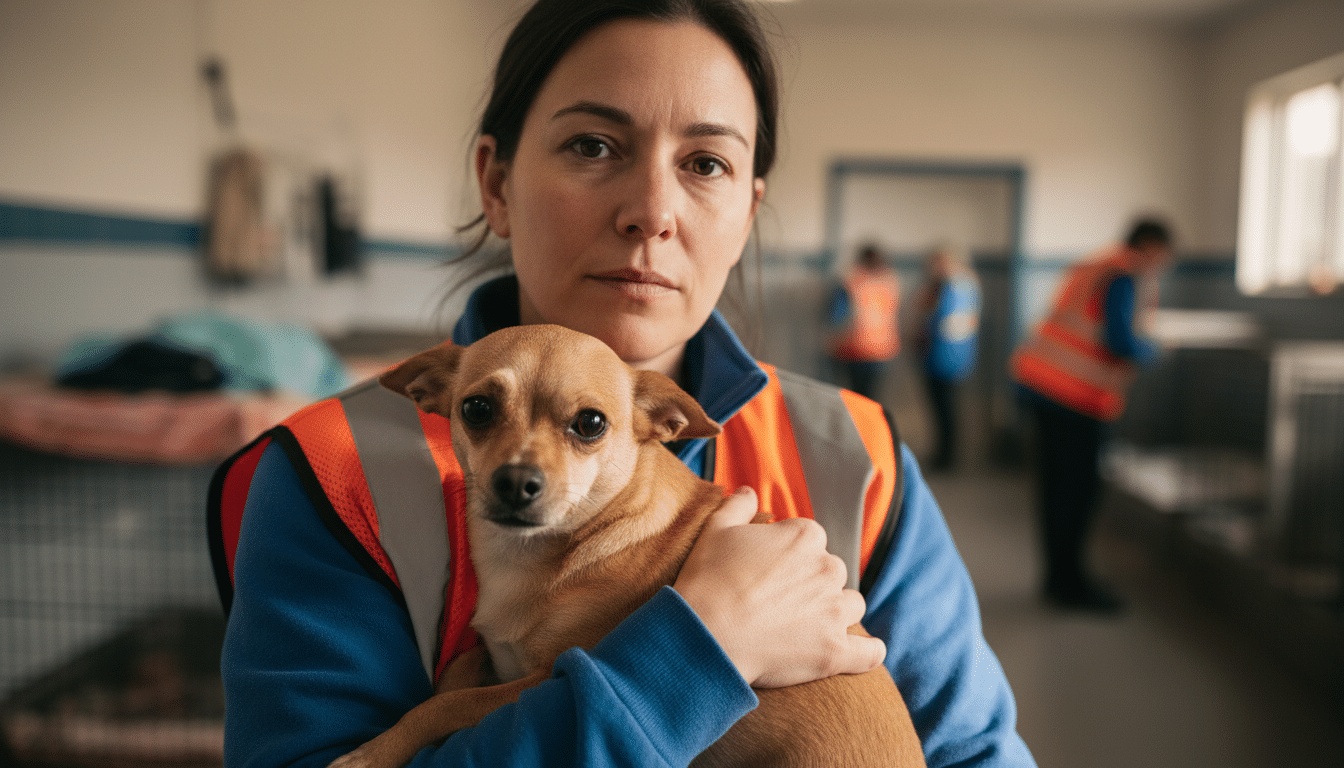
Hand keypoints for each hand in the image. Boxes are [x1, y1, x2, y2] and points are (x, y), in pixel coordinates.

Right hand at [673, 487, 886, 687]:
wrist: (704, 633)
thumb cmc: (707, 579)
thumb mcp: (716, 529)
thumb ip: (739, 505)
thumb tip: (750, 492)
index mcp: (806, 536)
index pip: (811, 541)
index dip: (790, 558)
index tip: (769, 574)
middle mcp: (829, 568)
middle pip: (832, 573)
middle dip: (813, 585)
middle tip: (780, 602)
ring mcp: (835, 611)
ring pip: (851, 606)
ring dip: (836, 613)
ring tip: (805, 628)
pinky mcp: (835, 651)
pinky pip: (870, 653)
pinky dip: (867, 653)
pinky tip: (860, 653)